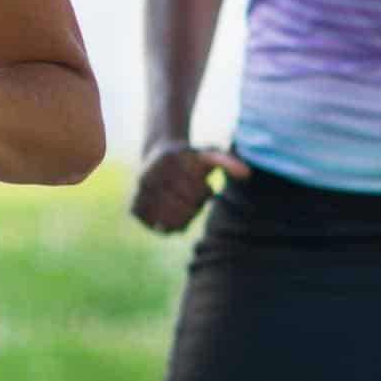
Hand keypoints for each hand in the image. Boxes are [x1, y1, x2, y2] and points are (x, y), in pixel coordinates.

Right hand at [130, 140, 250, 233]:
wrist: (159, 156)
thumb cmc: (191, 158)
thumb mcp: (210, 154)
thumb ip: (228, 162)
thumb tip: (247, 174)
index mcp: (167, 159)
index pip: (194, 191)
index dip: (205, 193)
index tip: (206, 186)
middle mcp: (147, 174)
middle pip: (183, 208)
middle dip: (194, 207)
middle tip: (195, 199)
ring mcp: (138, 192)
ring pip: (169, 221)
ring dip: (183, 220)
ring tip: (185, 208)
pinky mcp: (133, 205)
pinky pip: (155, 226)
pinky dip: (166, 227)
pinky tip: (171, 215)